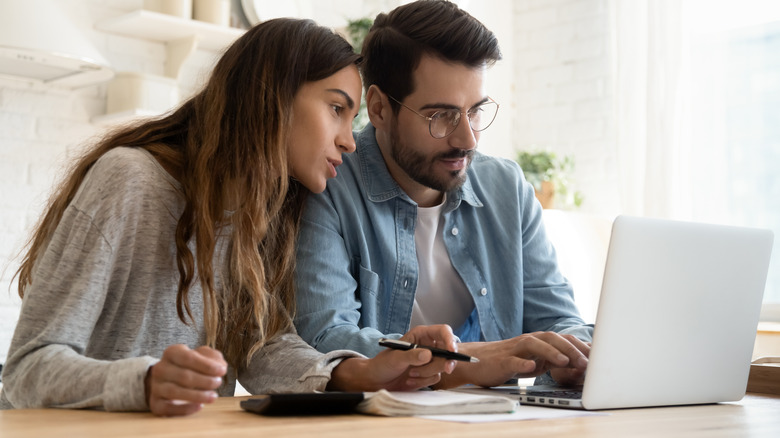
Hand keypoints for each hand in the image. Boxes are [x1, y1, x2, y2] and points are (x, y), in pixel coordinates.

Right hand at [145, 344, 227, 415]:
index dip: (206, 365)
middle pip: (183, 376)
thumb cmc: (190, 366)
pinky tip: (200, 406)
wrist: (168, 380)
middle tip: (218, 383)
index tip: (222, 371)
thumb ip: (213, 357)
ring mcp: (156, 387)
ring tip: (213, 396)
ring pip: (175, 392)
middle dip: (205, 381)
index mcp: (172, 353)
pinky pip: (168, 408)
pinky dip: (185, 409)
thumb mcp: (202, 356)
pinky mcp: (156, 404)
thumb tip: (220, 366)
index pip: (188, 357)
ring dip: (197, 395)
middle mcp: (160, 369)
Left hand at [328, 324, 457, 391]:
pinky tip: (411, 380)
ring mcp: (429, 360)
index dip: (450, 339)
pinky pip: (436, 377)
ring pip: (442, 366)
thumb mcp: (396, 358)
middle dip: (445, 361)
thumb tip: (428, 355)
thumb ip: (412, 356)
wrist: (376, 381)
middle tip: (447, 369)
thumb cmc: (382, 364)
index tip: (452, 351)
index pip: (443, 332)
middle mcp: (427, 346)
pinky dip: (424, 381)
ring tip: (411, 374)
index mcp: (421, 335)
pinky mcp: (428, 373)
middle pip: (448, 351)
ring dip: (427, 373)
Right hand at [434, 332, 589, 388]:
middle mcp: (528, 341)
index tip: (598, 358)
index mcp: (538, 341)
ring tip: (565, 362)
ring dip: (551, 352)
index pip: (563, 339)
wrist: (477, 361)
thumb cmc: (508, 361)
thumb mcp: (535, 361)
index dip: (580, 347)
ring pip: (534, 345)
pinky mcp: (502, 361)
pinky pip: (513, 360)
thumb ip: (553, 360)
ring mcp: (514, 350)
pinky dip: (523, 363)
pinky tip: (531, 368)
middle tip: (586, 362)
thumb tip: (578, 365)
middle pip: (552, 338)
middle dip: (571, 349)